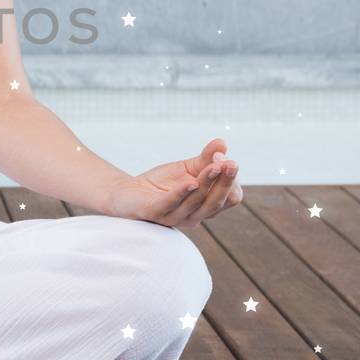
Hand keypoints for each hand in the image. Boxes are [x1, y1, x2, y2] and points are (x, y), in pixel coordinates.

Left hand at [107, 137, 242, 228]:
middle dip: (225, 182)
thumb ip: (205, 158)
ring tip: (214, 166)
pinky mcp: (156, 213)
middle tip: (231, 163)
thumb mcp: (186, 168)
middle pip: (217, 202)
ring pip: (197, 202)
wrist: (127, 193)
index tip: (228, 160)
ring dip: (207, 183)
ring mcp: (175, 217)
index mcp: (205, 206)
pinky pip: (171, 204)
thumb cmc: (161, 184)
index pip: (230, 198)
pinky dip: (182, 192)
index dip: (231, 180)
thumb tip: (223, 142)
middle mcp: (194, 215)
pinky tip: (190, 181)